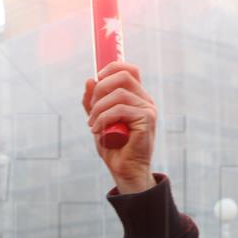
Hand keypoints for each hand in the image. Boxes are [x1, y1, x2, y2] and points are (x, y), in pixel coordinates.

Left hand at [83, 62, 156, 193]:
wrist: (125, 170)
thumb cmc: (113, 146)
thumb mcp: (98, 119)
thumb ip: (93, 102)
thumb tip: (89, 80)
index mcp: (136, 97)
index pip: (129, 70)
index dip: (112, 68)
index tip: (96, 79)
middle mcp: (145, 100)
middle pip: (124, 76)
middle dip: (101, 88)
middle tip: (91, 107)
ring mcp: (148, 109)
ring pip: (119, 94)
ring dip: (99, 108)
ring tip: (91, 124)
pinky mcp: (147, 119)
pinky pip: (121, 109)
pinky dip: (104, 118)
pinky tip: (97, 130)